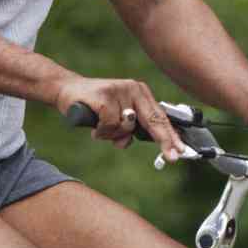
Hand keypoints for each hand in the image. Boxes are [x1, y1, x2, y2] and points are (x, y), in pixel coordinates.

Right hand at [56, 76, 184, 158]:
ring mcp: (119, 91)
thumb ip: (126, 130)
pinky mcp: (105, 96)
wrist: (66, 89)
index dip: (171, 135)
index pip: (160, 117)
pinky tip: (93, 126)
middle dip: (164, 141)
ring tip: (100, 126)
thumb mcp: (115, 117)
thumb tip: (126, 143)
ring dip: (112, 135)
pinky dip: (101, 131)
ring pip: (125, 127)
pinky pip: (110, 125)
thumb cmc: (94, 105)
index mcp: (141, 93)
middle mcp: (133, 89)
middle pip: (153, 120)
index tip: (181, 150)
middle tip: (172, 158)